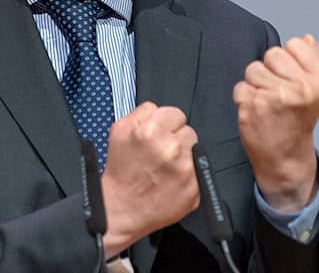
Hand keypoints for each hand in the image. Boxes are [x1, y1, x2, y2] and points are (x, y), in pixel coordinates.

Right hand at [100, 101, 199, 254]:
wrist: (120, 209)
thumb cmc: (120, 172)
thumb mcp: (119, 130)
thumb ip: (142, 112)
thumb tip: (159, 109)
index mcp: (152, 132)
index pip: (176, 113)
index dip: (166, 123)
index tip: (159, 134)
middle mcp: (171, 149)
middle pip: (188, 131)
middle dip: (175, 138)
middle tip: (160, 153)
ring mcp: (186, 170)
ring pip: (196, 149)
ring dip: (184, 155)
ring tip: (165, 167)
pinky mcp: (195, 189)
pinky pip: (199, 170)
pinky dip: (189, 174)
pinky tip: (171, 179)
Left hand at [233, 34, 318, 211]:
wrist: (286, 156)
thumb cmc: (299, 120)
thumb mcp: (318, 91)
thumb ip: (318, 61)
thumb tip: (310, 39)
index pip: (295, 43)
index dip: (291, 59)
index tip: (293, 77)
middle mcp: (300, 88)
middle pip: (272, 54)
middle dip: (272, 69)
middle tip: (279, 91)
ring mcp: (274, 97)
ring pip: (253, 69)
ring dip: (256, 83)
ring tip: (268, 101)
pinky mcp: (252, 105)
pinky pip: (240, 86)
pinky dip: (244, 97)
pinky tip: (256, 109)